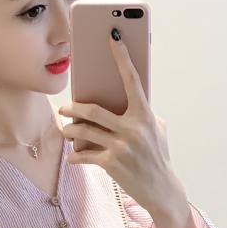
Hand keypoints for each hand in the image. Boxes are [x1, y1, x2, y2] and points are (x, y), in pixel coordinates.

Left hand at [58, 29, 179, 217]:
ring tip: (65, 130)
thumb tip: (124, 99)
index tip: (113, 38)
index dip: (122, 57)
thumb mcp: (157, 131)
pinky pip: (85, 156)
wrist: (162, 189)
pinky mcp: (111, 164)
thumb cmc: (157, 156)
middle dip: (73, 108)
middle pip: (93, 110)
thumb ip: (142, 114)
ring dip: (69, 130)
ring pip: (84, 132)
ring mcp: (121, 147)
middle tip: (65, 108)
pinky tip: (72, 157)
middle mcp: (132, 128)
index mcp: (145, 115)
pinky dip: (76, 157)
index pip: (131, 80)